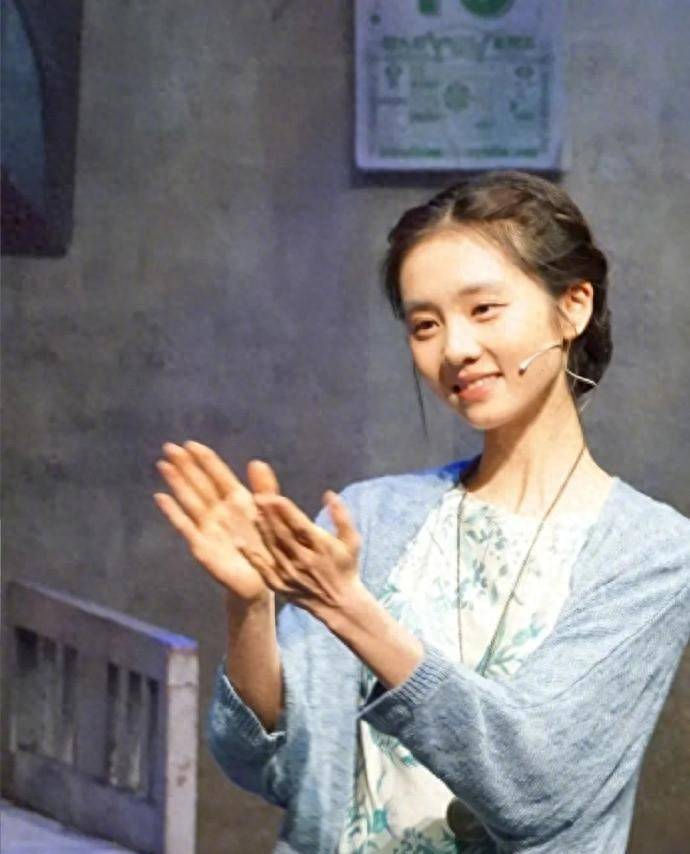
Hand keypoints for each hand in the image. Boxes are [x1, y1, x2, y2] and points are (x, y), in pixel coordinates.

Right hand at [153, 440, 281, 602]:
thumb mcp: (271, 515)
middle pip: (200, 484)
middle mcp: (220, 511)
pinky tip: (161, 497)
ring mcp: (208, 527)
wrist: (263, 582)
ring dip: (176, 483)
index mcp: (238, 501)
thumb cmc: (268, 547)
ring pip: (190, 500)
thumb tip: (256, 461)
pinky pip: (185, 527)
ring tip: (163, 465)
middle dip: (185, 465)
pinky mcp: (201, 546)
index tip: (190, 443)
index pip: (218, 475)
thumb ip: (266, 489)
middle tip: (169, 447)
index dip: (205, 460)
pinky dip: (173, 512)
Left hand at [238, 480, 363, 620]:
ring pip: (272, 548)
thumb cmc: (345, 567)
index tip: (273, 496)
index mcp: (322, 547)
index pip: (300, 525)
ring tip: (252, 512)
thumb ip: (341, 516)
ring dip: (261, 530)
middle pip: (283, 535)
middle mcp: (304, 560)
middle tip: (257, 497)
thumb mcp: (352, 541)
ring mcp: (290, 574)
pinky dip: (251, 555)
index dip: (286, 510)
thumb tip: (328, 494)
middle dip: (269, 515)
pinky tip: (240, 542)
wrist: (339, 604)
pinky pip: (262, 568)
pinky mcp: (280, 585)